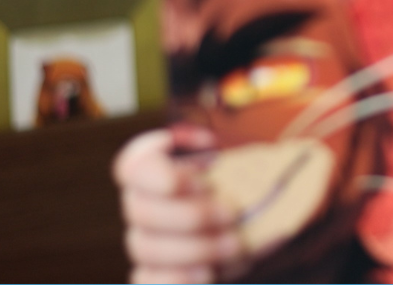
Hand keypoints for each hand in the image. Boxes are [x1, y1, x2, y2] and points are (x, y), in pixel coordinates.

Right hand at [112, 127, 244, 284]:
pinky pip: (150, 281)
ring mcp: (144, 240)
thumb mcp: (239, 147)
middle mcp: (139, 202)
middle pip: (142, 212)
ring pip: (148, 250)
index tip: (210, 165)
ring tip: (235, 244)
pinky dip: (178, 279)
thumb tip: (211, 132)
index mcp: (151, 165)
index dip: (163, 172)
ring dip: (195, 248)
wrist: (252, 209)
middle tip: (233, 212)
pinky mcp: (154, 273)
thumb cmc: (240, 171)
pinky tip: (209, 273)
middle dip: (192, 214)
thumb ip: (223, 130)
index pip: (132, 167)